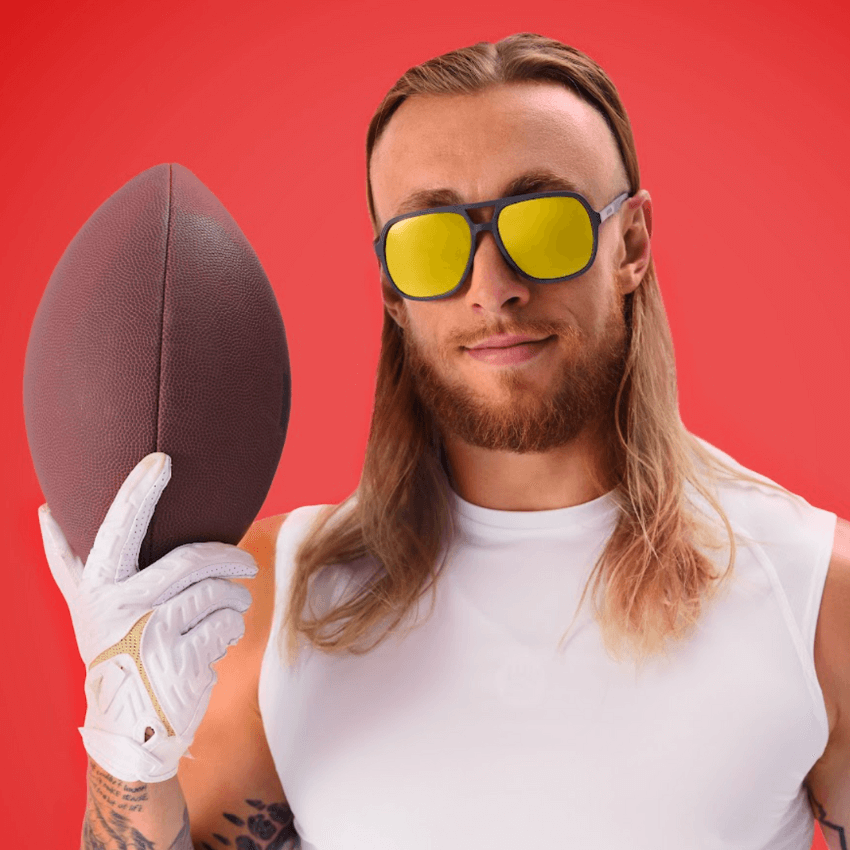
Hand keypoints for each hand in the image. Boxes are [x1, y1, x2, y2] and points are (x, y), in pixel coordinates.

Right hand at [38, 452, 258, 782]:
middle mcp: (120, 609)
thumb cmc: (112, 651)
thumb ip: (69, 562)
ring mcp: (151, 636)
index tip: (161, 460)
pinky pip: (226, 624)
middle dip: (229, 558)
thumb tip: (44, 510)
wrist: (127, 726)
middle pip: (190, 561)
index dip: (139, 493)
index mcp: (98, 588)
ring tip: (234, 603)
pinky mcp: (181, 662)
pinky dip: (233, 625)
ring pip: (216, 593)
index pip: (118, 529)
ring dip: (236, 596)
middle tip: (244, 564)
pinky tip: (223, 633)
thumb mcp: (85, 609)